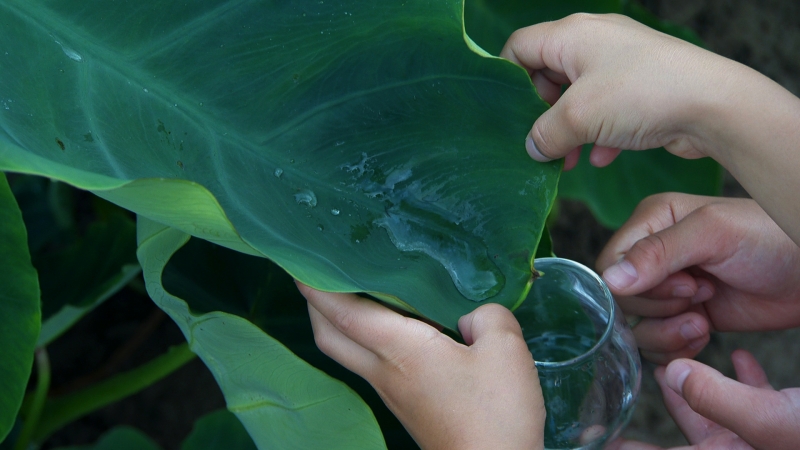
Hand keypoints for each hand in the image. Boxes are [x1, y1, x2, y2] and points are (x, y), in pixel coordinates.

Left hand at [296, 282, 545, 449]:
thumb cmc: (495, 412)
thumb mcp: (505, 350)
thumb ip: (487, 316)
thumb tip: (472, 314)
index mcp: (400, 350)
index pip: (343, 311)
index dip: (316, 284)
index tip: (299, 259)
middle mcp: (384, 371)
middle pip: (330, 336)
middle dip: (315, 303)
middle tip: (320, 270)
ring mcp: (391, 392)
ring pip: (347, 351)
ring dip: (339, 321)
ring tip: (352, 289)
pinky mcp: (405, 405)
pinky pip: (371, 363)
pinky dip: (365, 338)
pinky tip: (393, 326)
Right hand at [501, 14, 799, 244]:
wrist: (714, 105)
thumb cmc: (641, 95)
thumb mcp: (577, 117)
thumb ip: (543, 134)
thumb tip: (532, 148)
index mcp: (572, 35)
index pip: (519, 46)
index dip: (506, 79)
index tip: (504, 115)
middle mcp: (595, 43)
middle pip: (546, 75)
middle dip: (540, 114)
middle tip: (540, 143)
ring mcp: (621, 65)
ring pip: (577, 98)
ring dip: (568, 131)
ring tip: (568, 161)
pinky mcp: (641, 88)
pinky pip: (605, 110)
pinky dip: (598, 134)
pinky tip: (602, 157)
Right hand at [596, 193, 799, 363]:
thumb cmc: (770, 239)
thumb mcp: (714, 234)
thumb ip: (659, 252)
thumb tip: (611, 281)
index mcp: (652, 222)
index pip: (610, 263)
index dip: (637, 285)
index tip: (684, 284)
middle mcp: (653, 255)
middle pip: (621, 300)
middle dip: (659, 308)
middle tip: (700, 293)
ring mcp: (667, 289)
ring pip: (637, 326)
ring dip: (668, 332)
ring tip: (704, 320)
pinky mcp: (684, 317)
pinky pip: (657, 345)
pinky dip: (677, 348)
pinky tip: (704, 334)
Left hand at [608, 350, 799, 449]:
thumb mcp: (766, 419)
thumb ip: (715, 398)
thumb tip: (672, 373)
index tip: (596, 438)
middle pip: (688, 430)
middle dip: (665, 404)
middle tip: (631, 388)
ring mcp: (761, 437)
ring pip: (717, 411)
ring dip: (695, 387)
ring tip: (671, 366)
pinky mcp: (785, 420)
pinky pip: (756, 399)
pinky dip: (743, 378)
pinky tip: (740, 356)